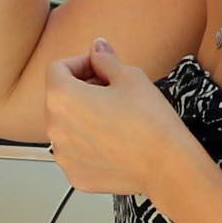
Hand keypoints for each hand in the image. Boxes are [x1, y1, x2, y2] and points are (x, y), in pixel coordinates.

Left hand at [43, 41, 185, 199]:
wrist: (166, 166)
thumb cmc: (150, 122)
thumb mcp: (130, 77)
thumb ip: (105, 59)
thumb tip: (97, 48)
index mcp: (62, 97)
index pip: (57, 69)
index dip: (81, 63)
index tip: (100, 68)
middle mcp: (54, 127)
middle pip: (59, 98)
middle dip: (81, 90)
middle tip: (112, 92)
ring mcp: (63, 155)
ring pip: (67, 126)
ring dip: (83, 118)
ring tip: (114, 119)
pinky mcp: (75, 175)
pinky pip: (76, 152)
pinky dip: (89, 145)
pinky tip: (114, 142)